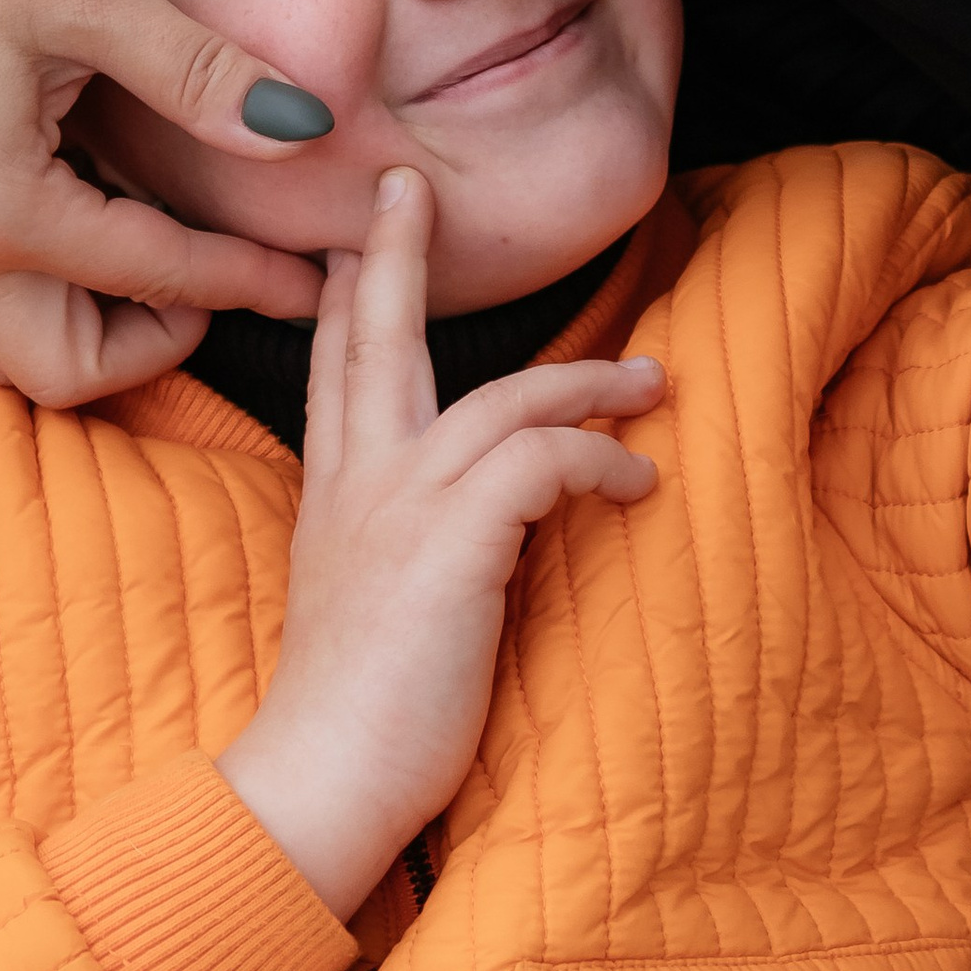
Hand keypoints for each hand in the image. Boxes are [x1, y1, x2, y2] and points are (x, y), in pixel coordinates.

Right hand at [0, 0, 330, 404]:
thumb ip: (196, 75)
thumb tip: (300, 129)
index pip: (157, 278)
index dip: (251, 282)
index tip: (319, 281)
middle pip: (64, 372)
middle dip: (154, 346)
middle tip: (223, 274)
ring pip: (11, 345)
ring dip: (93, 324)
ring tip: (161, 246)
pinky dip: (47, 286)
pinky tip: (91, 205)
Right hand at [216, 168, 660, 920]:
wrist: (317, 783)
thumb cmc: (352, 718)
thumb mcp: (367, 605)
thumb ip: (398, 550)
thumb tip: (455, 534)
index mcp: (331, 499)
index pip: (335, 372)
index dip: (348, 301)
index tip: (355, 246)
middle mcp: (357, 485)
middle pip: (378, 339)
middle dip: (397, 255)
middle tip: (411, 187)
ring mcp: (401, 508)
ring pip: (502, 396)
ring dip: (588, 381)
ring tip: (653, 379)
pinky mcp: (453, 545)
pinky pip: (542, 460)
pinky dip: (598, 456)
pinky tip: (638, 479)